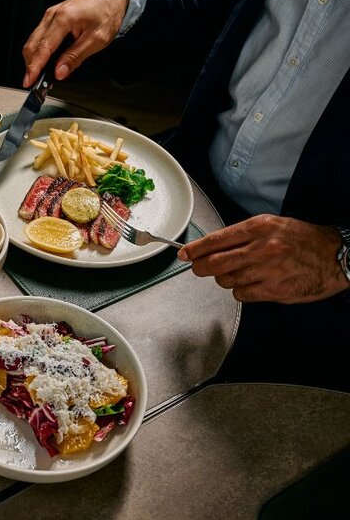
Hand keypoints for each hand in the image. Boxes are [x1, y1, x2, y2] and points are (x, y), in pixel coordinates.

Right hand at [22, 0, 128, 86]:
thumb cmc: (107, 12)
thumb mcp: (96, 40)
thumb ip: (75, 57)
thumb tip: (59, 72)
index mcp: (64, 19)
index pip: (43, 48)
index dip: (34, 68)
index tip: (29, 81)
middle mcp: (53, 15)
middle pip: (32, 46)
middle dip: (31, 66)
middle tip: (36, 83)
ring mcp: (50, 15)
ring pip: (33, 42)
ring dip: (35, 59)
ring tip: (43, 75)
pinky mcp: (52, 18)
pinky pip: (40, 37)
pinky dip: (41, 51)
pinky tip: (47, 61)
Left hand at [178, 215, 349, 303]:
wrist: (335, 256)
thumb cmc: (303, 240)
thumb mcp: (272, 225)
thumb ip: (242, 235)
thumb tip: (211, 246)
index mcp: (260, 227)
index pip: (216, 240)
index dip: (195, 249)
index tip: (184, 254)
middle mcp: (263, 248)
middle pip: (215, 263)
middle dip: (201, 267)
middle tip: (198, 268)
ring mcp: (268, 270)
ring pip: (226, 280)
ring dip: (225, 279)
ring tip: (238, 272)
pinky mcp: (274, 290)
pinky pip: (242, 294)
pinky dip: (241, 291)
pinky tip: (251, 283)